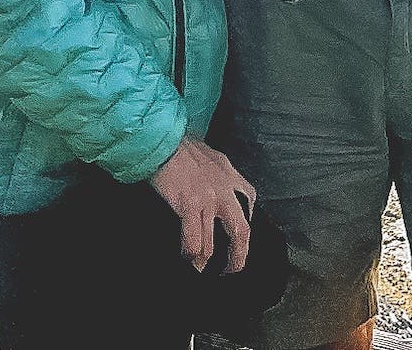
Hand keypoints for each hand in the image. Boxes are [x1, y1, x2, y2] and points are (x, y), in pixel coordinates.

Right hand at [149, 136, 256, 272]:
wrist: (163, 140)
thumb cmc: (183, 149)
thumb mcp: (212, 159)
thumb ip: (220, 178)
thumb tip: (219, 198)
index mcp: (232, 177)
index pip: (248, 208)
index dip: (245, 231)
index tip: (238, 244)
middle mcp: (226, 189)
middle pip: (241, 232)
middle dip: (238, 258)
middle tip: (230, 271)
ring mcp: (209, 198)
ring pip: (213, 244)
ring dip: (205, 261)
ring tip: (200, 270)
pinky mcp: (190, 204)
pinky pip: (193, 241)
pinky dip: (190, 254)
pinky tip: (186, 259)